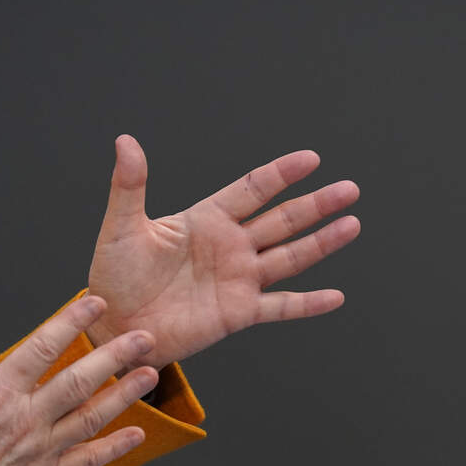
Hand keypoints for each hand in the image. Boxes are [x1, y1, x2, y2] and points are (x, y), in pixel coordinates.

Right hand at [0, 296, 156, 465]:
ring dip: (124, 395)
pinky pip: (86, 461)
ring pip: (90, 417)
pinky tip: (137, 434)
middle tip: (144, 336)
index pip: (41, 348)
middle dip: (115, 355)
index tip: (96, 304)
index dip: (70, 322)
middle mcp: (24, 421)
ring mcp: (38, 451)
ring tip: (151, 374)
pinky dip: (114, 448)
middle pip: (78, 380)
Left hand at [86, 134, 360, 367]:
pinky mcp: (238, 312)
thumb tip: (125, 140)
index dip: (281, 174)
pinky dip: (308, 303)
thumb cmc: (114, 276)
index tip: (311, 159)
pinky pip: (280, 305)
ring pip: (290, 256)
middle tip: (349, 189)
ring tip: (352, 225)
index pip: (252, 190)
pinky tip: (335, 296)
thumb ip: (130, 185)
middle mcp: (230, 247)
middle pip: (282, 220)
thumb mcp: (122, 227)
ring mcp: (238, 280)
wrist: (114, 326)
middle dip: (316, 205)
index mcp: (206, 220)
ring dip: (321, 242)